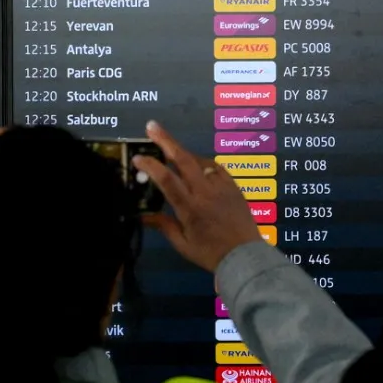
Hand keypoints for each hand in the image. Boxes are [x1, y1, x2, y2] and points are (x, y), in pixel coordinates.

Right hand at [133, 120, 261, 273]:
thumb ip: (163, 226)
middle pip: (183, 159)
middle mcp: (205, 192)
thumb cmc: (210, 253)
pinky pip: (216, 167)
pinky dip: (203, 163)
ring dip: (183, 153)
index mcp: (190, 208)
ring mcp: (221, 186)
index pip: (166, 180)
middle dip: (166, 140)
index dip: (150, 165)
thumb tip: (143, 215)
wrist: (245, 256)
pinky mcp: (233, 186)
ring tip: (171, 149)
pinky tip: (197, 164)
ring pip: (200, 161)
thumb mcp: (183, 244)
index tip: (138, 157)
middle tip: (152, 126)